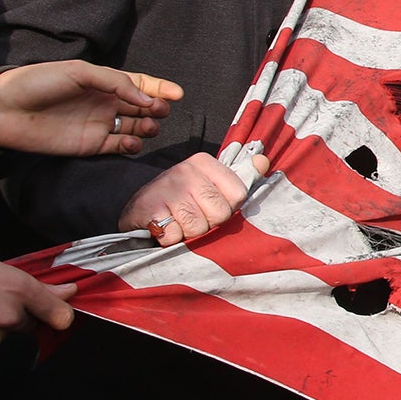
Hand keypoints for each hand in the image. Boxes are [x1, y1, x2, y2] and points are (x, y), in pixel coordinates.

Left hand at [0, 62, 180, 156]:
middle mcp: (104, 102)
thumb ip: (116, 82)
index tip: (177, 94)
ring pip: (135, 127)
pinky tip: (130, 142)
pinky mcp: (91, 145)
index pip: (140, 84)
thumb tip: (146, 98)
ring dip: (147, 127)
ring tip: (147, 126)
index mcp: (103, 82)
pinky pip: (119, 147)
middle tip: (158, 111)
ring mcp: (99, 124)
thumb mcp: (80, 72)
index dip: (160, 89)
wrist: (5, 110)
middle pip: (142, 107)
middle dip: (156, 109)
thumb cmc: (38, 83)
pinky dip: (130, 145)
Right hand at [118, 151, 267, 247]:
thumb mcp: (209, 184)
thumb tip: (262, 161)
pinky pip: (174, 236)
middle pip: (220, 213)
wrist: (137, 210)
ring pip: (198, 227)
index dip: (227, 209)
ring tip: (177, 222)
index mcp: (205, 162)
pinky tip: (163, 227)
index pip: (238, 195)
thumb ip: (239, 176)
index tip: (210, 206)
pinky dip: (170, 239)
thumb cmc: (180, 200)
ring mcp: (166, 188)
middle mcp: (186, 171)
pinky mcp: (148, 208)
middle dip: (208, 224)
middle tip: (192, 217)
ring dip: (188, 233)